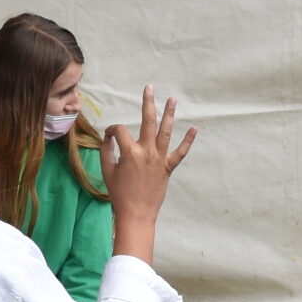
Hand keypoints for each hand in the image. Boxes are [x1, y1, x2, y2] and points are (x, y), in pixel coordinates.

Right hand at [104, 85, 196, 263]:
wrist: (136, 213)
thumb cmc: (119, 194)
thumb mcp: (107, 171)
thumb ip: (106, 152)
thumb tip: (109, 139)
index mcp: (130, 152)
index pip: (120, 131)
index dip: (112, 131)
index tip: (109, 137)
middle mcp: (147, 152)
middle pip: (148, 121)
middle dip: (148, 103)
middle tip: (149, 88)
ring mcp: (159, 159)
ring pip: (166, 132)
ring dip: (169, 114)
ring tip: (172, 99)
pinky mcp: (168, 168)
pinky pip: (180, 153)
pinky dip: (188, 141)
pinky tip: (194, 129)